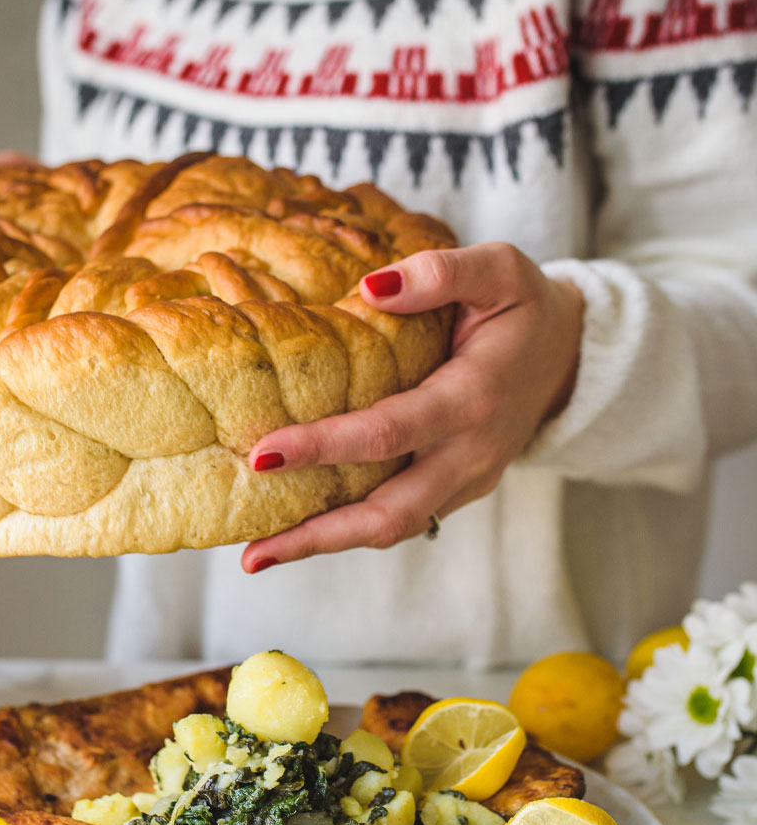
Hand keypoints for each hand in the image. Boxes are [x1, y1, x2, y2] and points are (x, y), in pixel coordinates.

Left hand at [241, 242, 583, 571]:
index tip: (263, 453)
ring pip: (393, 529)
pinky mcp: (457, 492)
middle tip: (251, 549)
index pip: (387, 432)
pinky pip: (400, 520)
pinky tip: (300, 531)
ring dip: (326, 546)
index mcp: (472, 398)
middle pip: (389, 512)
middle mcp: (469, 454)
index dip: (324, 446)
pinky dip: (349, 531)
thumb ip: (440, 272)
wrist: (572, 358)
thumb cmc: (525, 308)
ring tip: (259, 555)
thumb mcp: (499, 269)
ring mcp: (465, 481)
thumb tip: (373, 287)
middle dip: (318, 533)